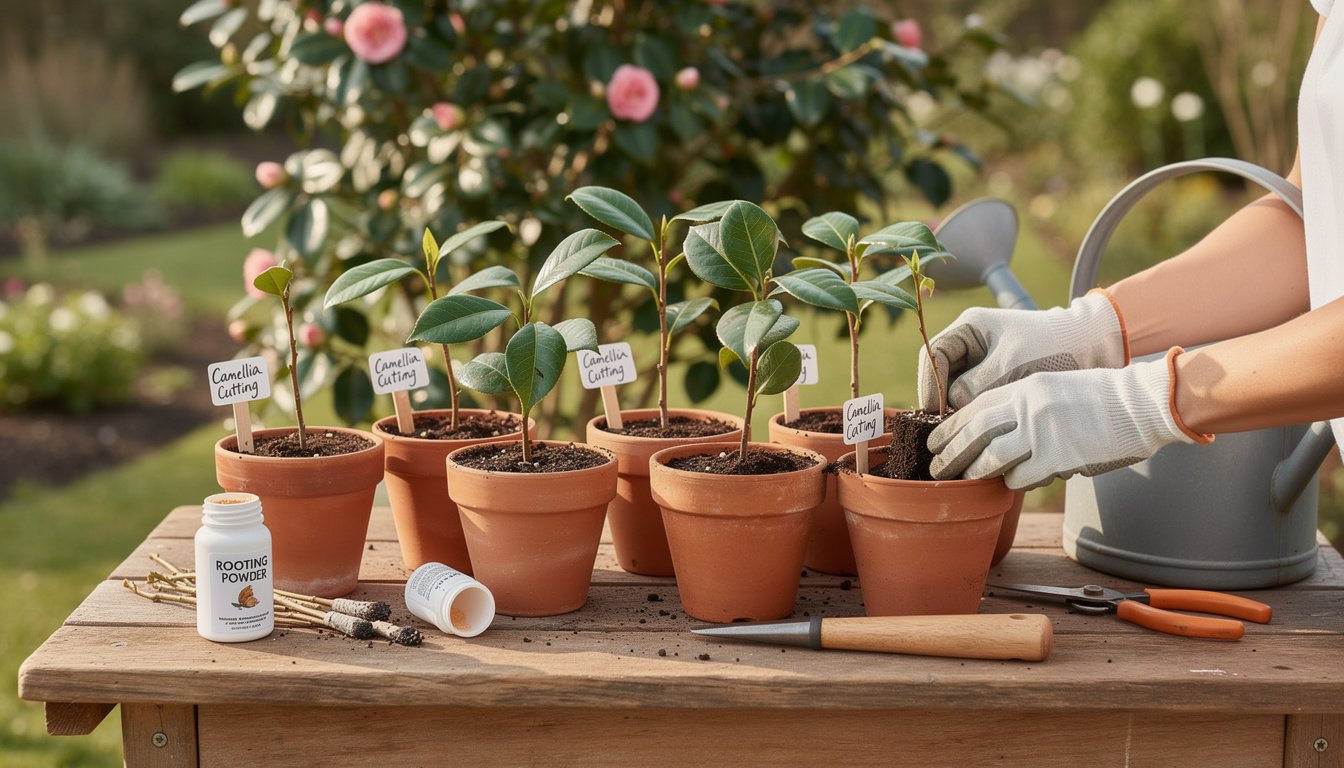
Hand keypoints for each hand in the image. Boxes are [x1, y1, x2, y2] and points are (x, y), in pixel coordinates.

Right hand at [916, 291, 1127, 411]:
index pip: (932, 354)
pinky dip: (974, 412)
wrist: (1093, 347)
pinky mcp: (995, 378)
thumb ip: (976, 385)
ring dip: (956, 409)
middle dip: (940, 400)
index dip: (928, 384)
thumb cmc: (1053, 348)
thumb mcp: (1011, 365)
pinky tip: (979, 429)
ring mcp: (982, 361)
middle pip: (939, 373)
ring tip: (961, 432)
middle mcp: (970, 343)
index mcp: (969, 327)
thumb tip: (949, 408)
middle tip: (944, 428)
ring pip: (954, 389)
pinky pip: (974, 397)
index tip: (934, 412)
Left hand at [927, 353, 1200, 489]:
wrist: (1141, 405)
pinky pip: (1021, 477)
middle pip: (974, 433)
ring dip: (974, 472)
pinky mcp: (1058, 458)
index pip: (975, 406)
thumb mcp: (1054, 385)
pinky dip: (1012, 482)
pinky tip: (1011, 482)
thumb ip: (1022, 403)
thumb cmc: (1100, 397)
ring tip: (962, 480)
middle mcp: (1028, 407)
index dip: (951, 425)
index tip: (935, 439)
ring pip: (991, 458)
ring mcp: (1042, 433)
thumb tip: (992, 429)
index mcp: (1025, 386)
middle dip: (950, 452)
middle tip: (935, 467)